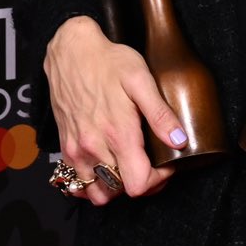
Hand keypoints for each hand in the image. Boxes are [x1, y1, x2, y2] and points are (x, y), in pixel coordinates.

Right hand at [42, 15, 184, 204]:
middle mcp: (94, 147)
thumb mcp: (140, 79)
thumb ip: (159, 113)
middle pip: (121, 191)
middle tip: (153, 164)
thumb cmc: (108, 62)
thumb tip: (179, 141)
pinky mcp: (66, 146)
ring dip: (116, 187)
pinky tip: (107, 168)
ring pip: (97, 193)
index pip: (139, 184)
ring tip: (130, 167)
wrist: (71, 51)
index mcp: (117, 133)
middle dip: (142, 182)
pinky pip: (78, 182)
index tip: (166, 164)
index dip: (158, 180)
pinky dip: (93, 183)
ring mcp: (77, 149)